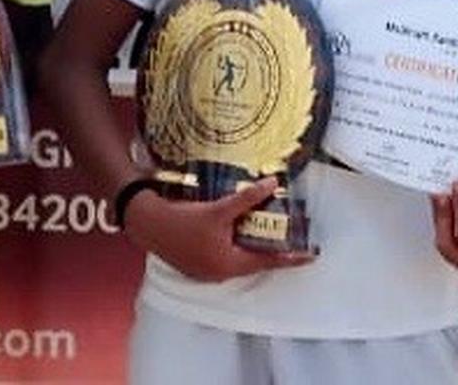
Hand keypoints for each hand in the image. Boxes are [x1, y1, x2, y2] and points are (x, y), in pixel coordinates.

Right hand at [124, 178, 315, 282]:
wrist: (147, 223)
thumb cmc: (182, 220)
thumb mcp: (218, 209)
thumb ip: (247, 199)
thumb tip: (271, 184)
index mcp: (230, 265)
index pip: (268, 261)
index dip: (290, 257)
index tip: (310, 256)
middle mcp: (221, 272)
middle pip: (253, 259)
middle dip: (269, 245)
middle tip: (287, 233)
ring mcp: (207, 270)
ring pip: (237, 256)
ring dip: (249, 241)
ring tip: (262, 225)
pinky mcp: (197, 262)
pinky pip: (223, 253)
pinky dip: (233, 242)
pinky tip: (234, 226)